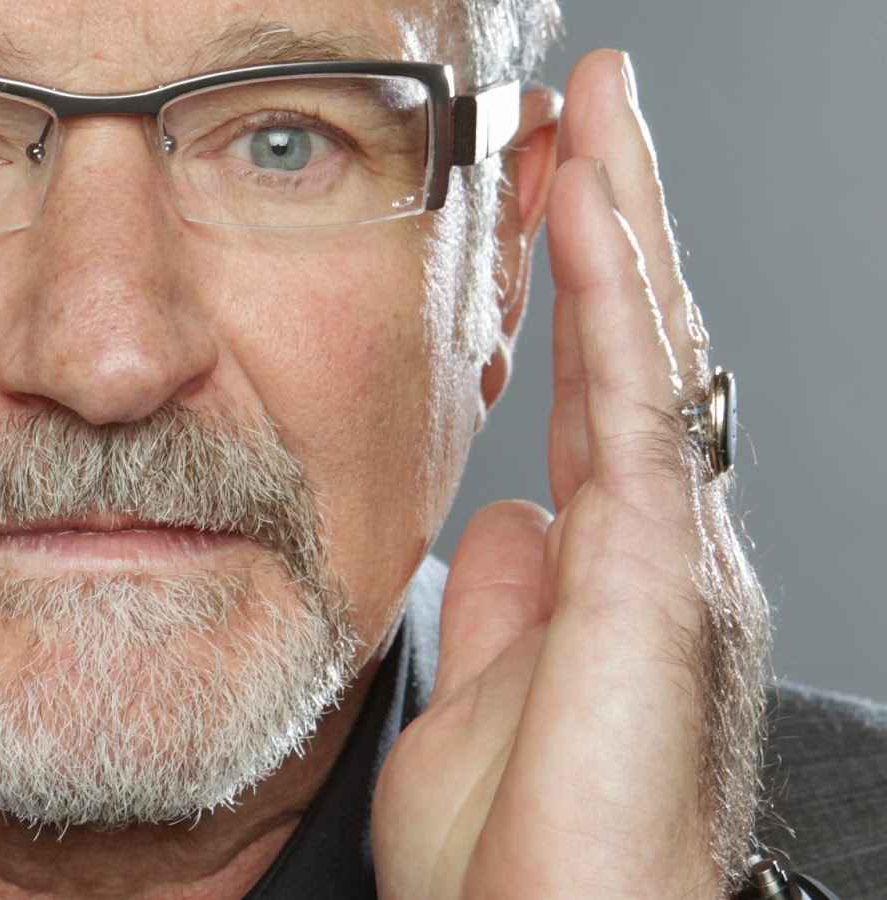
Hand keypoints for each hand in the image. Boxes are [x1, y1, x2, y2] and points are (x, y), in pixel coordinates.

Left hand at [371, 50, 767, 897]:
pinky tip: (591, 205)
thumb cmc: (524, 861)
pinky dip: (612, 300)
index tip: (552, 190)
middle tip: (592, 106)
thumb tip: (504, 514)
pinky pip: (634, 409)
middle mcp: (659, 548)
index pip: (597, 392)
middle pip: (639, 350)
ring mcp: (672, 559)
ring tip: (601, 107)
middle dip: (617, 221)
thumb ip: (504, 608)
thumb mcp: (485, 704)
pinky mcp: (660, 582)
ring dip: (624, 222)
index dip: (582, 290)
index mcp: (613, 570)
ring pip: (652, 352)